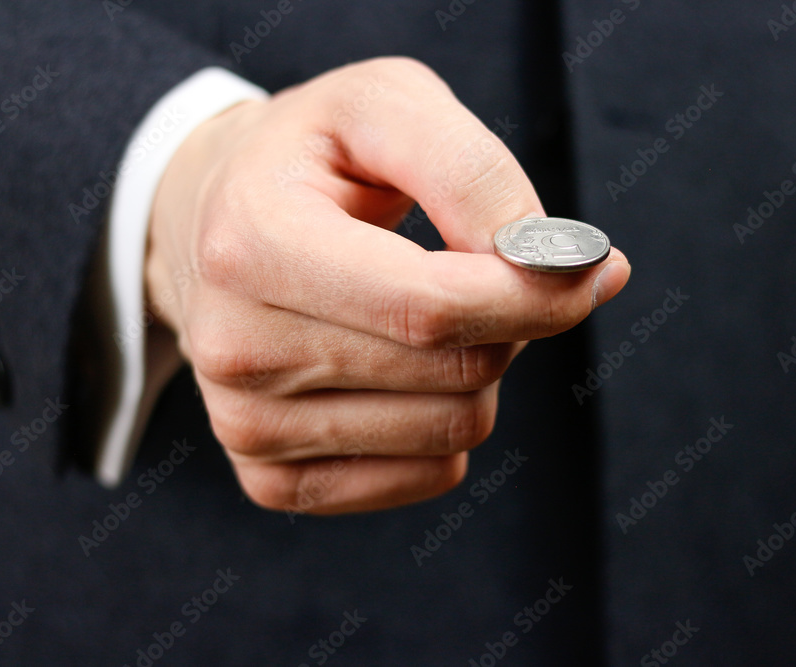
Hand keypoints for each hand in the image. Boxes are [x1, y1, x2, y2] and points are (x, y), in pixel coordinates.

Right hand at [146, 57, 629, 513]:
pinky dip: (448, 422)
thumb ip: (471, 169)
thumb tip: (560, 267)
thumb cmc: (309, 157)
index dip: (533, 293)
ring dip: (480, 368)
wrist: (210, 221)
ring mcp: (247, 426)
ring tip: (428, 313)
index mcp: (252, 242)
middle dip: (507, 318)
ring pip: (452, 429)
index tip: (585, 268)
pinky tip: (405, 368)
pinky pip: (427, 474)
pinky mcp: (272, 478)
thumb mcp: (383, 106)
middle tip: (482, 270)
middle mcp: (236, 349)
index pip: (430, 307)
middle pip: (456, 371)